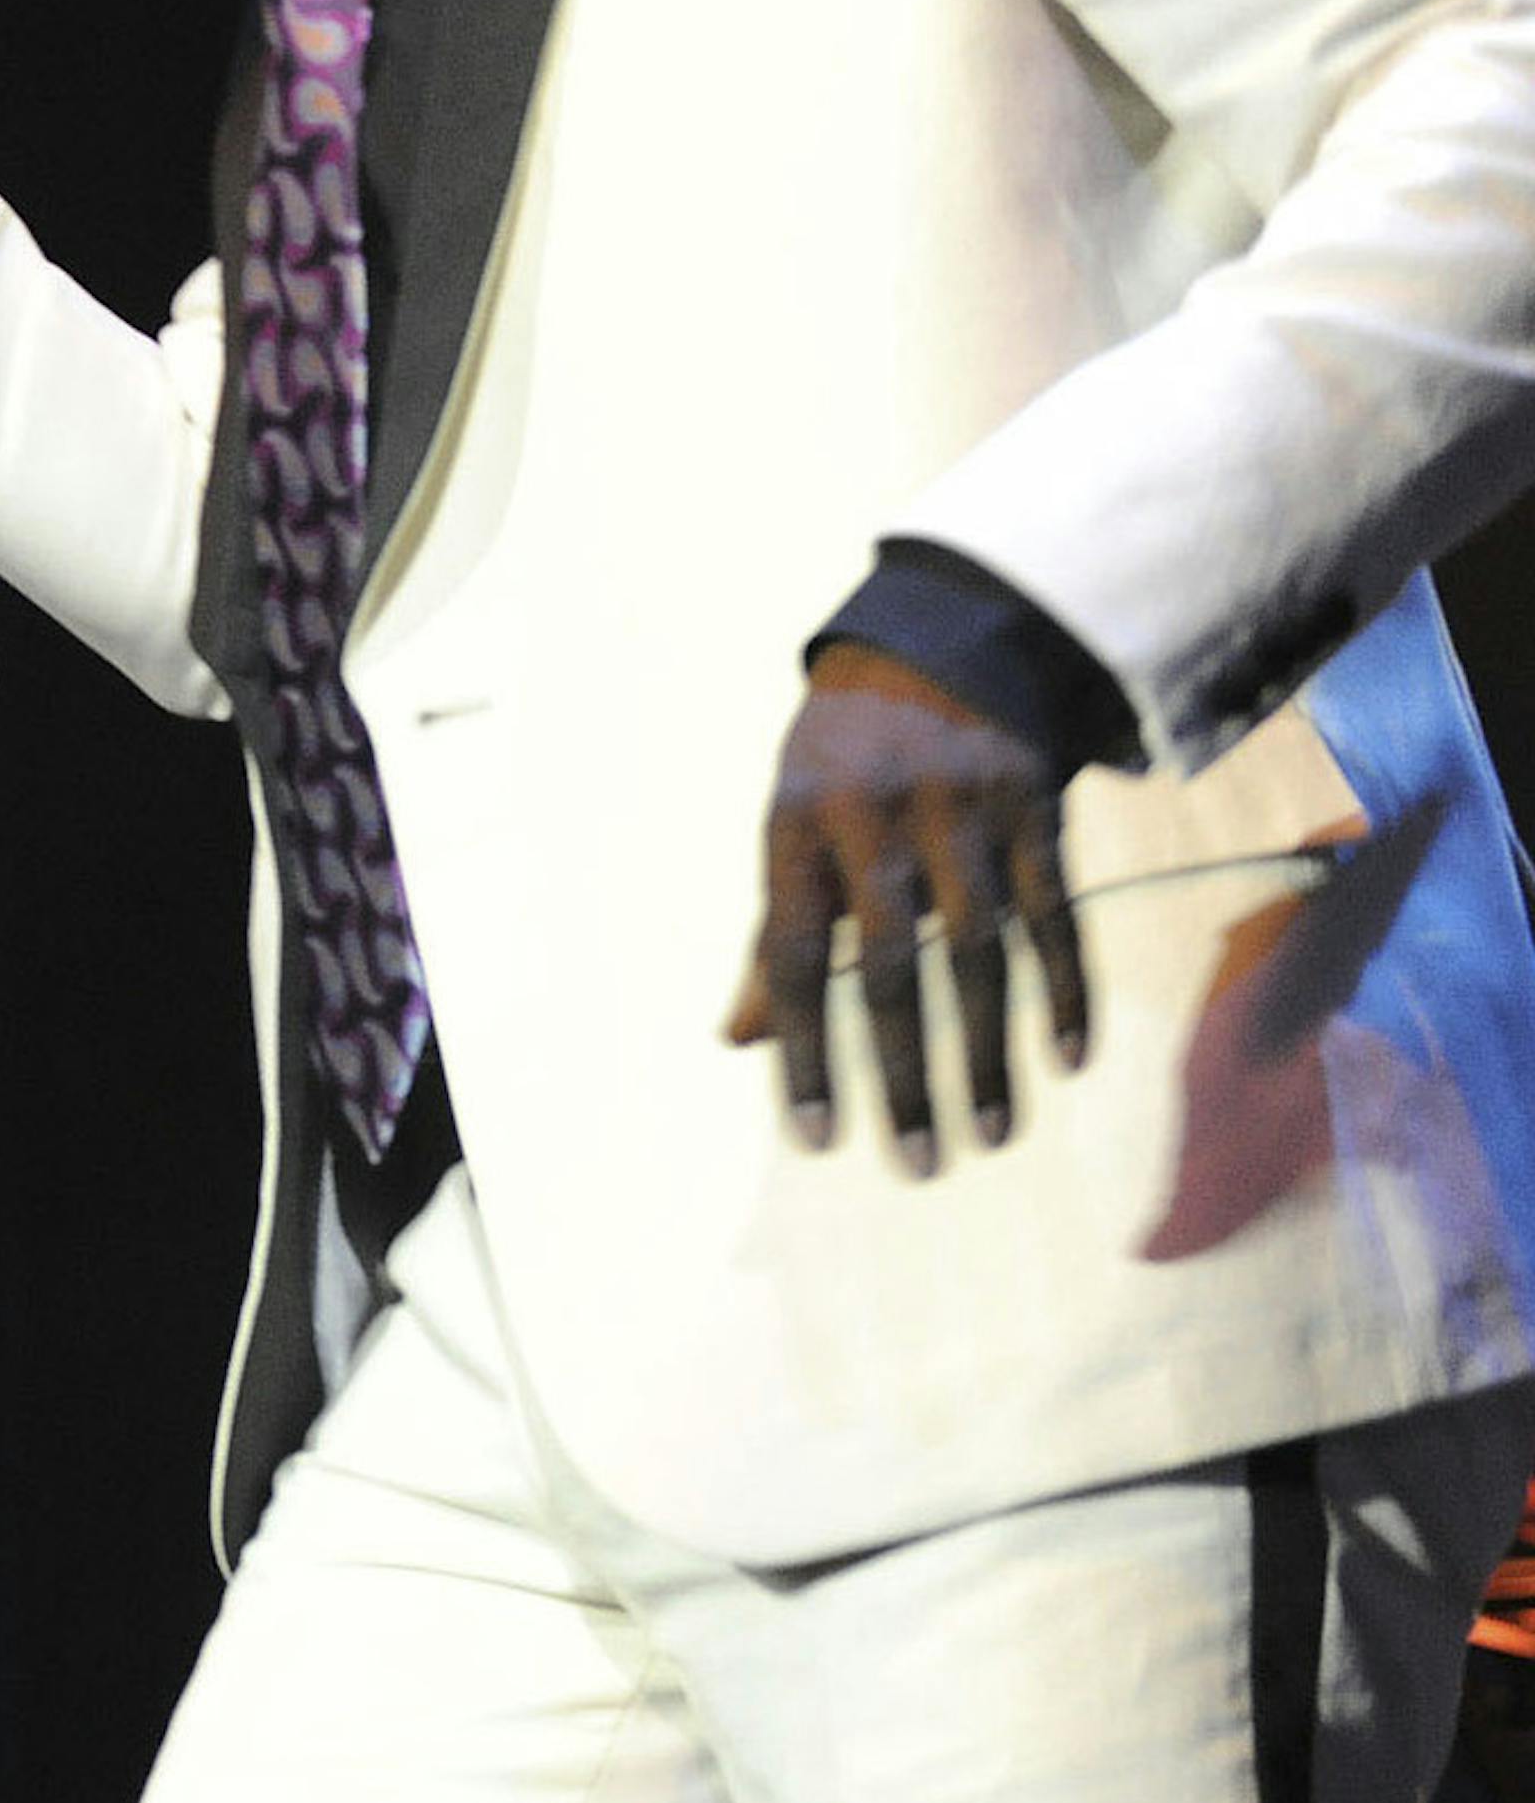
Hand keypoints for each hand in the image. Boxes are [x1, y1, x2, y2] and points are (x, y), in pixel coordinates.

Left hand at [728, 642, 1087, 1173]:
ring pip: (977, 952)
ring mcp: (961, 810)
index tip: (820, 1141)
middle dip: (902, 1074)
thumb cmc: (846, 753)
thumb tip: (737, 1040)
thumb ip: (774, 927)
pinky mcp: (1033, 804)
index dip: (803, 1052)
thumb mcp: (791, 819)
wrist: (946, 635)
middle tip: (916, 1167)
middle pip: (888, 966)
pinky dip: (1064, 989)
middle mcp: (876, 819)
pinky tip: (1066, 1060)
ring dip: (984, 1054)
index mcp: (797, 825)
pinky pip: (1052, 913)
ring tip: (988, 1138)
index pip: (789, 955)